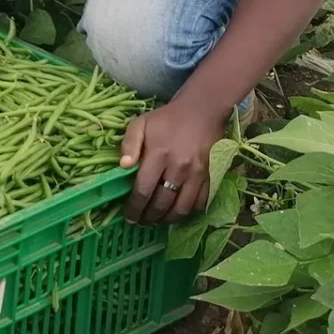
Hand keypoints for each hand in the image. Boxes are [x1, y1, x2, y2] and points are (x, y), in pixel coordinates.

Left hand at [119, 99, 225, 224]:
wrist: (202, 111)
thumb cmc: (167, 119)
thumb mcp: (141, 123)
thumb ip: (129, 144)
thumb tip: (123, 166)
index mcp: (158, 154)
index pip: (144, 189)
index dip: (135, 207)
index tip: (128, 217)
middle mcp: (179, 167)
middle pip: (162, 203)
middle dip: (148, 217)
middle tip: (140, 222)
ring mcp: (197, 174)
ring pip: (181, 208)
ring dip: (167, 219)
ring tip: (157, 221)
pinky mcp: (211, 176)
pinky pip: (199, 203)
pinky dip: (187, 213)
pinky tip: (176, 213)